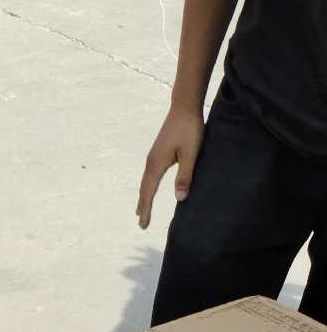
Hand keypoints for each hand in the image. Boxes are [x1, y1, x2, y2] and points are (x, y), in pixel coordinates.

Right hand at [137, 104, 204, 228]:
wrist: (184, 105)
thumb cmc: (189, 128)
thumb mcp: (191, 154)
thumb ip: (185, 176)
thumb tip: (180, 199)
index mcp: (156, 165)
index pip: (148, 193)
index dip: (146, 210)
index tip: (143, 225)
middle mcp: (151, 162)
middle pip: (144, 189)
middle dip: (142, 207)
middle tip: (141, 223)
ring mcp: (153, 156)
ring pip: (145, 182)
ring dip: (143, 197)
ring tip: (140, 209)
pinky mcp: (158, 151)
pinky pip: (149, 174)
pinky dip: (147, 186)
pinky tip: (148, 187)